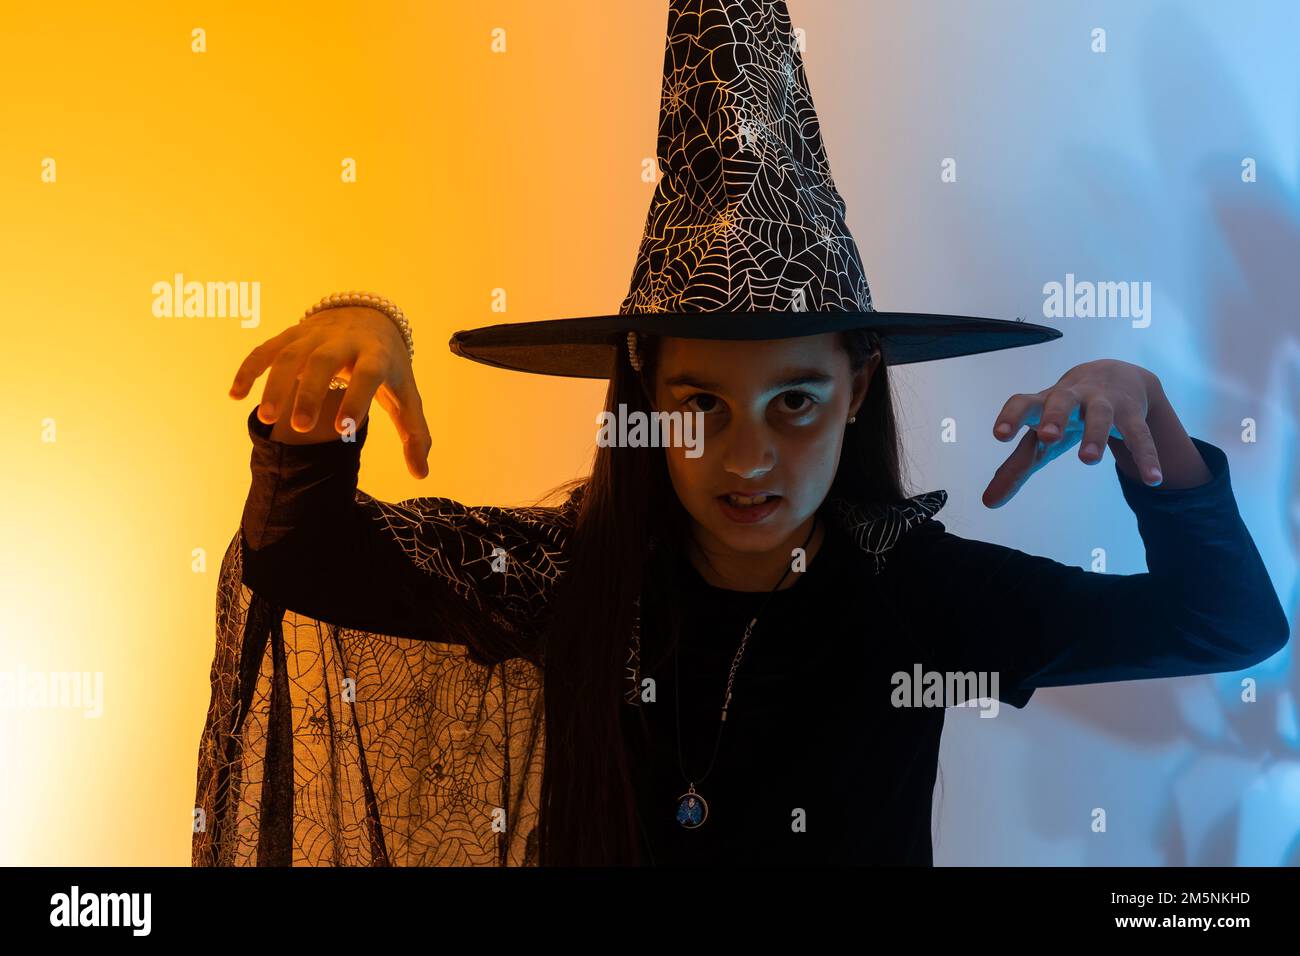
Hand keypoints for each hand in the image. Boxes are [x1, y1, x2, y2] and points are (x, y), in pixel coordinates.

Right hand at [227, 305, 431, 477]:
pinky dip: (249, 369)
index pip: (368, 374)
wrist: (372, 317)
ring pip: (290, 353)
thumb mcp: (407, 396)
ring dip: (276, 384)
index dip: (357, 399)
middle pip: (324, 360)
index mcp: (377, 356)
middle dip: (310, 392)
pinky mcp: (293, 333)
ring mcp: (315, 335)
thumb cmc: (390, 367)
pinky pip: (266, 348)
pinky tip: (236, 395)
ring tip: (267, 420)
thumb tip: (420, 473)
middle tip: (300, 428)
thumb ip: (415, 435)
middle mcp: (345, 341)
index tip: (344, 430)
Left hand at [982, 359, 1165, 507]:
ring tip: (1088, 460)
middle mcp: (1072, 397)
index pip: (1023, 402)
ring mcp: (1103, 402)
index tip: (1000, 435)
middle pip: (1061, 401)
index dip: (1011, 416)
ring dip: (1095, 435)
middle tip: (1048, 435)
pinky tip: (1152, 479)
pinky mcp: (1132, 413)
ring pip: (1100, 414)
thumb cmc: (1063, 412)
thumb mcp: (1039, 437)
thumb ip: (1015, 467)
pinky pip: (1140, 434)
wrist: (1113, 373)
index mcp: (1044, 402)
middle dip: (1055, 416)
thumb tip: (988, 502)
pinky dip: (1146, 455)